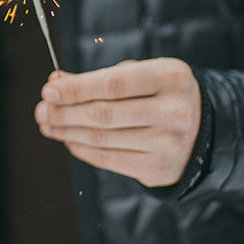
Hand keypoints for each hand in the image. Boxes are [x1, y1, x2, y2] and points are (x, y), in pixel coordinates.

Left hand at [35, 58, 200, 187]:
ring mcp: (169, 143)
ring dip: (67, 131)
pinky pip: (109, 159)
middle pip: (104, 114)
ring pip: (102, 138)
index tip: (48, 90)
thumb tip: (55, 83)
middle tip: (41, 110)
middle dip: (65, 112)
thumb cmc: (158, 93)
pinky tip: (67, 138)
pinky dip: (82, 148)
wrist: (201, 128)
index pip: (114, 84)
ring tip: (47, 123)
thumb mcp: (138, 74)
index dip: (77, 88)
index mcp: (171, 77)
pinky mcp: (160, 169)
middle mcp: (174, 111)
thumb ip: (98, 78)